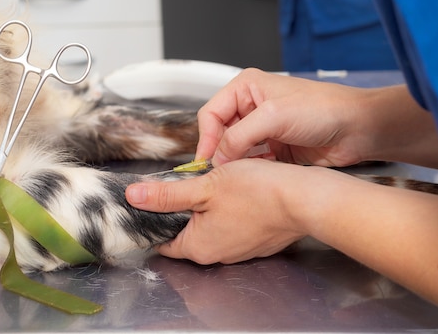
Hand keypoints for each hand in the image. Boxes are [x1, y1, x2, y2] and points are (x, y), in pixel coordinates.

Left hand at [127, 159, 309, 264]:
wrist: (304, 199)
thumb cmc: (257, 191)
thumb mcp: (204, 187)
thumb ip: (166, 195)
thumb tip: (133, 196)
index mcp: (198, 247)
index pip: (163, 240)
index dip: (155, 218)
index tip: (156, 198)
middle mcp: (218, 254)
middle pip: (186, 233)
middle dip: (183, 209)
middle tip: (189, 182)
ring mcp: (240, 250)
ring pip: (211, 227)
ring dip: (207, 208)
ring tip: (215, 183)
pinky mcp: (258, 241)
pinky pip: (233, 227)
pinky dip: (229, 211)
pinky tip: (238, 191)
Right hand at [195, 68, 376, 167]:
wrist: (358, 128)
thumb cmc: (324, 109)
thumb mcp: (274, 117)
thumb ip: (240, 136)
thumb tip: (217, 157)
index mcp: (246, 87)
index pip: (211, 114)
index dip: (206, 138)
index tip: (206, 161)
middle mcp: (251, 106)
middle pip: (220, 133)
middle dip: (219, 152)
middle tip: (218, 173)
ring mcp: (263, 128)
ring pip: (234, 149)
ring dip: (235, 162)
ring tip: (236, 176)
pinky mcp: (274, 147)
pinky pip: (251, 161)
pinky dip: (250, 169)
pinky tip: (254, 177)